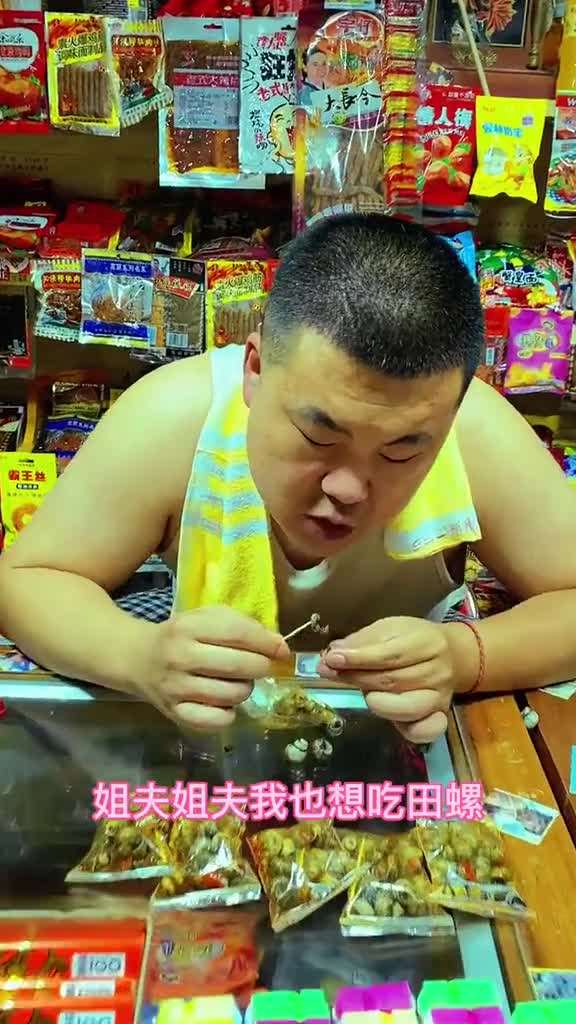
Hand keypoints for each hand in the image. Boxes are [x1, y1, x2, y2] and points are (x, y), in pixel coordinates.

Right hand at [139, 606, 288, 730]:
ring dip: (245, 688)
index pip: (237, 634)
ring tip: (237, 681)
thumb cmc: (181, 635)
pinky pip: (217, 721)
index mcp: (188, 627)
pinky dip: (229, 713)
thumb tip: (279, 647)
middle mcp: (180, 657)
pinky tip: (224, 702)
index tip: (282, 650)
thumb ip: (242, 625)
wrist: (137, 658)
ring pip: (232, 694)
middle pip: (238, 665)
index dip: (266, 643)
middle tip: (259, 666)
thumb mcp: (205, 618)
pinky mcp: (175, 714)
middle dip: (260, 667)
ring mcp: (176, 688)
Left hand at [318, 617, 474, 743]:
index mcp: (427, 642)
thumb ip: (362, 641)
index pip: (389, 654)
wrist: (454, 654)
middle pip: (393, 681)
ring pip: (405, 707)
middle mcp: (437, 672)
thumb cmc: (415, 639)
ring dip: (376, 701)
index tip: (331, 659)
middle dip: (356, 678)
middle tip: (329, 672)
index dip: (358, 659)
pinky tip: (391, 719)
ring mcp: (439, 697)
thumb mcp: (391, 629)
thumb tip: (333, 655)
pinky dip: (407, 729)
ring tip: (364, 691)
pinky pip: (424, 731)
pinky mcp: (438, 717)